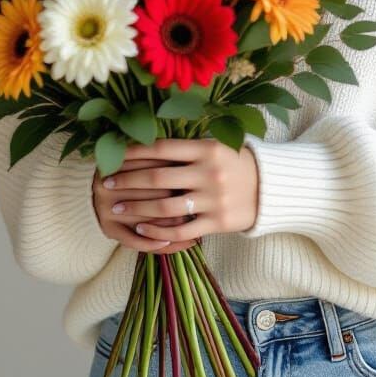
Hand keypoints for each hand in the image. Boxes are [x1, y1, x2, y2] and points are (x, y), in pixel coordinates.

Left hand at [99, 137, 259, 245]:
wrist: (271, 188)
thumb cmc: (235, 163)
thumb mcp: (216, 147)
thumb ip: (186, 148)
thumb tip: (146, 145)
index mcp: (207, 149)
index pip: (162, 148)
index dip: (134, 152)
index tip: (112, 157)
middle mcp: (209, 172)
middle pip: (158, 178)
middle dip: (127, 181)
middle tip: (105, 184)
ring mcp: (213, 199)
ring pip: (165, 206)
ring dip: (136, 208)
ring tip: (116, 208)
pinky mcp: (217, 222)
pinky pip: (181, 229)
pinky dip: (158, 231)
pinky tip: (141, 228)